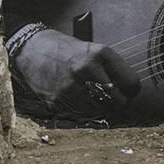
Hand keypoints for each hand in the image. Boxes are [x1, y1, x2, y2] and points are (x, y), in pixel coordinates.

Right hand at [9, 27, 140, 120]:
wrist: (31, 49)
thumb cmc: (66, 49)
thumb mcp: (93, 49)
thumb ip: (111, 68)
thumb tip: (130, 90)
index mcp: (100, 54)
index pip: (130, 83)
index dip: (132, 89)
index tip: (130, 91)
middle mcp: (86, 70)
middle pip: (117, 100)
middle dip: (120, 102)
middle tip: (118, 101)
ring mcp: (71, 87)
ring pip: (99, 110)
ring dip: (101, 108)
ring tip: (96, 99)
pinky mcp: (57, 101)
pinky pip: (80, 114)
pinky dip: (84, 110)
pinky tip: (80, 100)